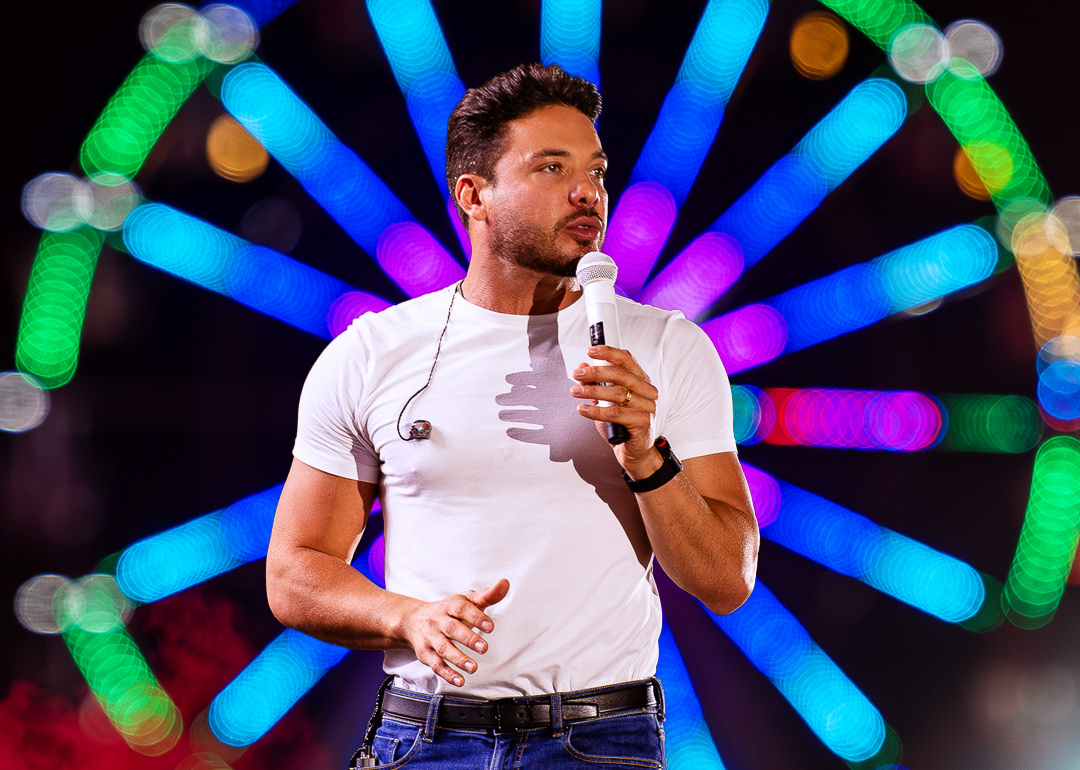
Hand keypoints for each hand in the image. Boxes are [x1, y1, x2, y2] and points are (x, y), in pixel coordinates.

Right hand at [399, 578, 509, 686]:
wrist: (412, 620)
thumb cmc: (447, 611)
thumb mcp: (466, 601)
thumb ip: (488, 595)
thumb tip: (505, 583)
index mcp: (450, 606)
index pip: (462, 609)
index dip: (476, 617)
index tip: (490, 627)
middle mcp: (438, 620)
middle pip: (452, 629)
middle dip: (468, 639)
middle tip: (484, 648)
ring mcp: (430, 637)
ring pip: (443, 648)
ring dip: (458, 659)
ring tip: (474, 667)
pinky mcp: (425, 653)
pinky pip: (435, 664)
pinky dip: (447, 673)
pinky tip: (459, 680)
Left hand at [571, 345, 662, 479]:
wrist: (634, 451)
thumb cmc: (621, 424)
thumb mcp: (605, 401)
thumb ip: (596, 384)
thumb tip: (582, 366)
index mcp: (641, 381)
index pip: (627, 360)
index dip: (608, 353)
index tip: (590, 350)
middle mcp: (647, 391)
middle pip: (621, 375)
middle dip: (596, 372)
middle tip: (577, 374)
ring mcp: (647, 407)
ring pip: (617, 394)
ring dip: (592, 391)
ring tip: (575, 392)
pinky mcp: (642, 423)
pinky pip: (616, 414)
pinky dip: (596, 410)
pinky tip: (583, 409)